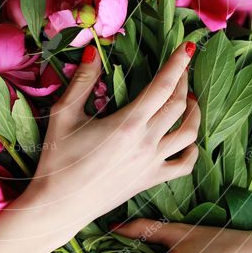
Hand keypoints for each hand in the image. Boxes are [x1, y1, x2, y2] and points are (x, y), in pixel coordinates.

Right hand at [24, 42, 200, 227]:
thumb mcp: (64, 115)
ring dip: (194, 112)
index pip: (163, 86)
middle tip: (182, 68)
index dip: (179, 63)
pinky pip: (184, 165)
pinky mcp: (151, 180)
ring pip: (189, 134)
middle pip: (179, 105)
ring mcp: (152, 164)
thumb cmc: (57, 159)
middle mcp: (146, 143)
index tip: (190, 46)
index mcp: (128, 124)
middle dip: (184, 82)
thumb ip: (82, 81)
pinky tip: (188, 140)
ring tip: (189, 99)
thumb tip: (93, 50)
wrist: (59, 206)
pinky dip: (192, 150)